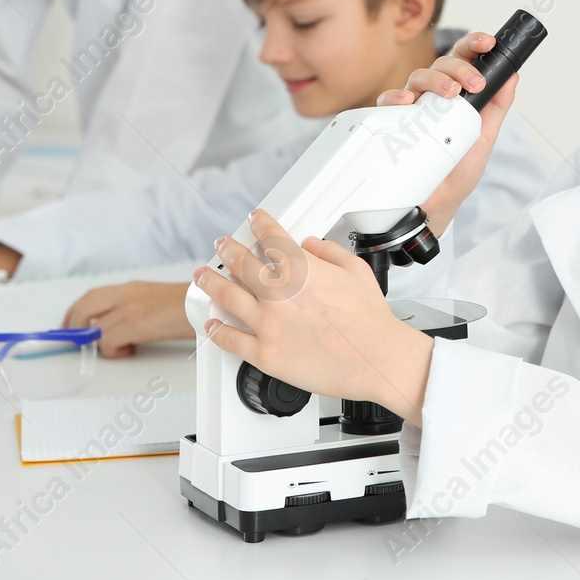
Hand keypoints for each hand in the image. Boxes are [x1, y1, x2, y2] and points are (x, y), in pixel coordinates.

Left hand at [63, 281, 194, 357]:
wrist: (208, 307)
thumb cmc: (189, 308)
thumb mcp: (156, 302)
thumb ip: (133, 310)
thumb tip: (114, 328)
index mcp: (132, 288)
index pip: (91, 295)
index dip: (74, 312)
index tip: (70, 326)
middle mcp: (127, 294)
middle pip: (84, 306)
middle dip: (73, 325)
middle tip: (76, 341)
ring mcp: (130, 308)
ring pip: (94, 327)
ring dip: (97, 342)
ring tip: (112, 348)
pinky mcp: (136, 323)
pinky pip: (107, 340)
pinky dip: (111, 351)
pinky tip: (128, 350)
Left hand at [195, 210, 432, 424]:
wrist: (376, 358)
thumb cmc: (370, 320)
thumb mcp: (356, 270)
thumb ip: (330, 252)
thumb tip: (313, 246)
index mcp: (299, 268)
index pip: (271, 236)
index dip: (260, 223)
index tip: (255, 220)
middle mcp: (277, 293)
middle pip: (241, 263)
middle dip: (228, 249)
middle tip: (222, 245)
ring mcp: (267, 324)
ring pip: (227, 297)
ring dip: (212, 282)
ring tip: (203, 276)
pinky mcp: (264, 353)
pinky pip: (231, 340)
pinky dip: (218, 330)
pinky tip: (212, 324)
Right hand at [376, 30, 518, 237]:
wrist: (438, 204)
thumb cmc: (459, 170)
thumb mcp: (485, 135)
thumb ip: (497, 105)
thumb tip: (513, 76)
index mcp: (456, 94)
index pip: (463, 59)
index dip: (474, 45)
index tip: (489, 44)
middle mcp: (432, 96)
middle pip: (441, 64)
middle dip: (460, 67)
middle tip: (475, 84)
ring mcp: (413, 108)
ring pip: (417, 76)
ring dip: (435, 79)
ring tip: (450, 93)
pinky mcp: (393, 123)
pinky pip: (388, 101)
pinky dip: (396, 97)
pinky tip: (407, 102)